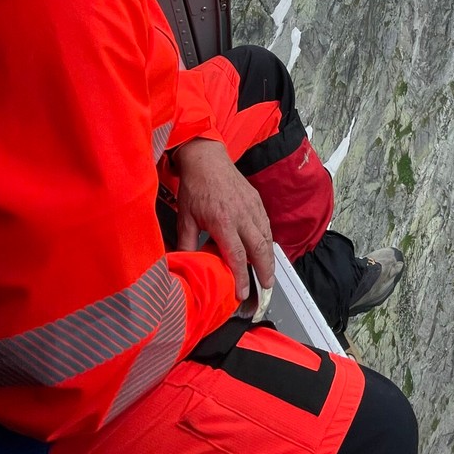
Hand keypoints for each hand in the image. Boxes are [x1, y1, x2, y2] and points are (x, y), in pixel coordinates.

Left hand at [172, 138, 274, 300]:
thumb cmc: (195, 188)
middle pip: (259, 249)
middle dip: (264, 271)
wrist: (206, 160)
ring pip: (267, 238)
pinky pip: (267, 225)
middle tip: (267, 287)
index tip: (242, 293)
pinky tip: (266, 250)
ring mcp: (252, 207)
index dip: (240, 277)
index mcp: (223, 221)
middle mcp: (242, 216)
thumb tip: (184, 265)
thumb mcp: (185, 218)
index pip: (236, 256)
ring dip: (269, 258)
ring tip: (269, 274)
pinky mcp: (257, 201)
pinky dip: (268, 240)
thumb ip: (186, 244)